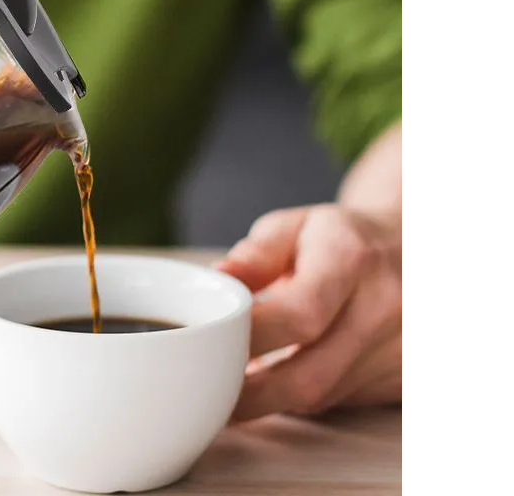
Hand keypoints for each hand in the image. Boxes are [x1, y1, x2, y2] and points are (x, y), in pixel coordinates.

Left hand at [217, 204, 401, 421]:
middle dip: (253, 394)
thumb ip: (256, 253)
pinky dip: (305, 395)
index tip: (211, 347)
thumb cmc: (343, 238)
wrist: (416, 252)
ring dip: (275, 397)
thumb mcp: (297, 226)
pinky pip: (341, 401)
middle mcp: (386, 308)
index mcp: (352, 259)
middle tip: (212, 390)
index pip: (300, 313)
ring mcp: (403, 350)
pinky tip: (285, 377)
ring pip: (323, 395)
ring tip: (239, 382)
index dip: (252, 339)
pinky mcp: (406, 380)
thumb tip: (219, 277)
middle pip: (311, 375)